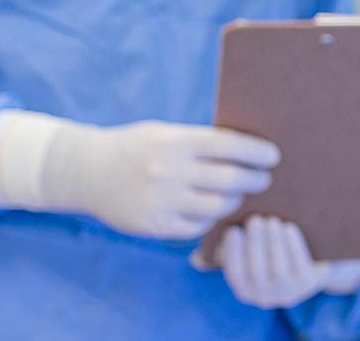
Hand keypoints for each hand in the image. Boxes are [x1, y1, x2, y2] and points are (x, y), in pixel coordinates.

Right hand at [0, 110, 279, 239]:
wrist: (86, 172)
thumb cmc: (134, 147)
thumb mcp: (164, 133)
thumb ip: (198, 141)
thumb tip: (246, 149)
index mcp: (175, 141)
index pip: (228, 145)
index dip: (256, 152)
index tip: (273, 156)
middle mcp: (170, 171)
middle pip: (229, 179)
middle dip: (254, 179)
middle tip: (264, 179)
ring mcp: (161, 201)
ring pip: (217, 206)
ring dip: (234, 201)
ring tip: (238, 195)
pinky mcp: (153, 225)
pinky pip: (196, 227)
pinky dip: (209, 220)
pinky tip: (211, 212)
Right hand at [215, 216, 359, 308]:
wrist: (314, 260)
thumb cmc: (270, 252)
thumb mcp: (248, 255)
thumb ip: (223, 253)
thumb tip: (194, 259)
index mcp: (245, 291)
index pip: (235, 274)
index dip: (232, 253)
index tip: (233, 229)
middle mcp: (265, 297)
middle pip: (257, 270)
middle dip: (255, 243)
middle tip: (255, 219)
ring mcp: (288, 292)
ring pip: (278, 268)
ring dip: (273, 242)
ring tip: (271, 220)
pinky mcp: (309, 284)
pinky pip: (299, 264)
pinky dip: (293, 244)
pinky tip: (288, 227)